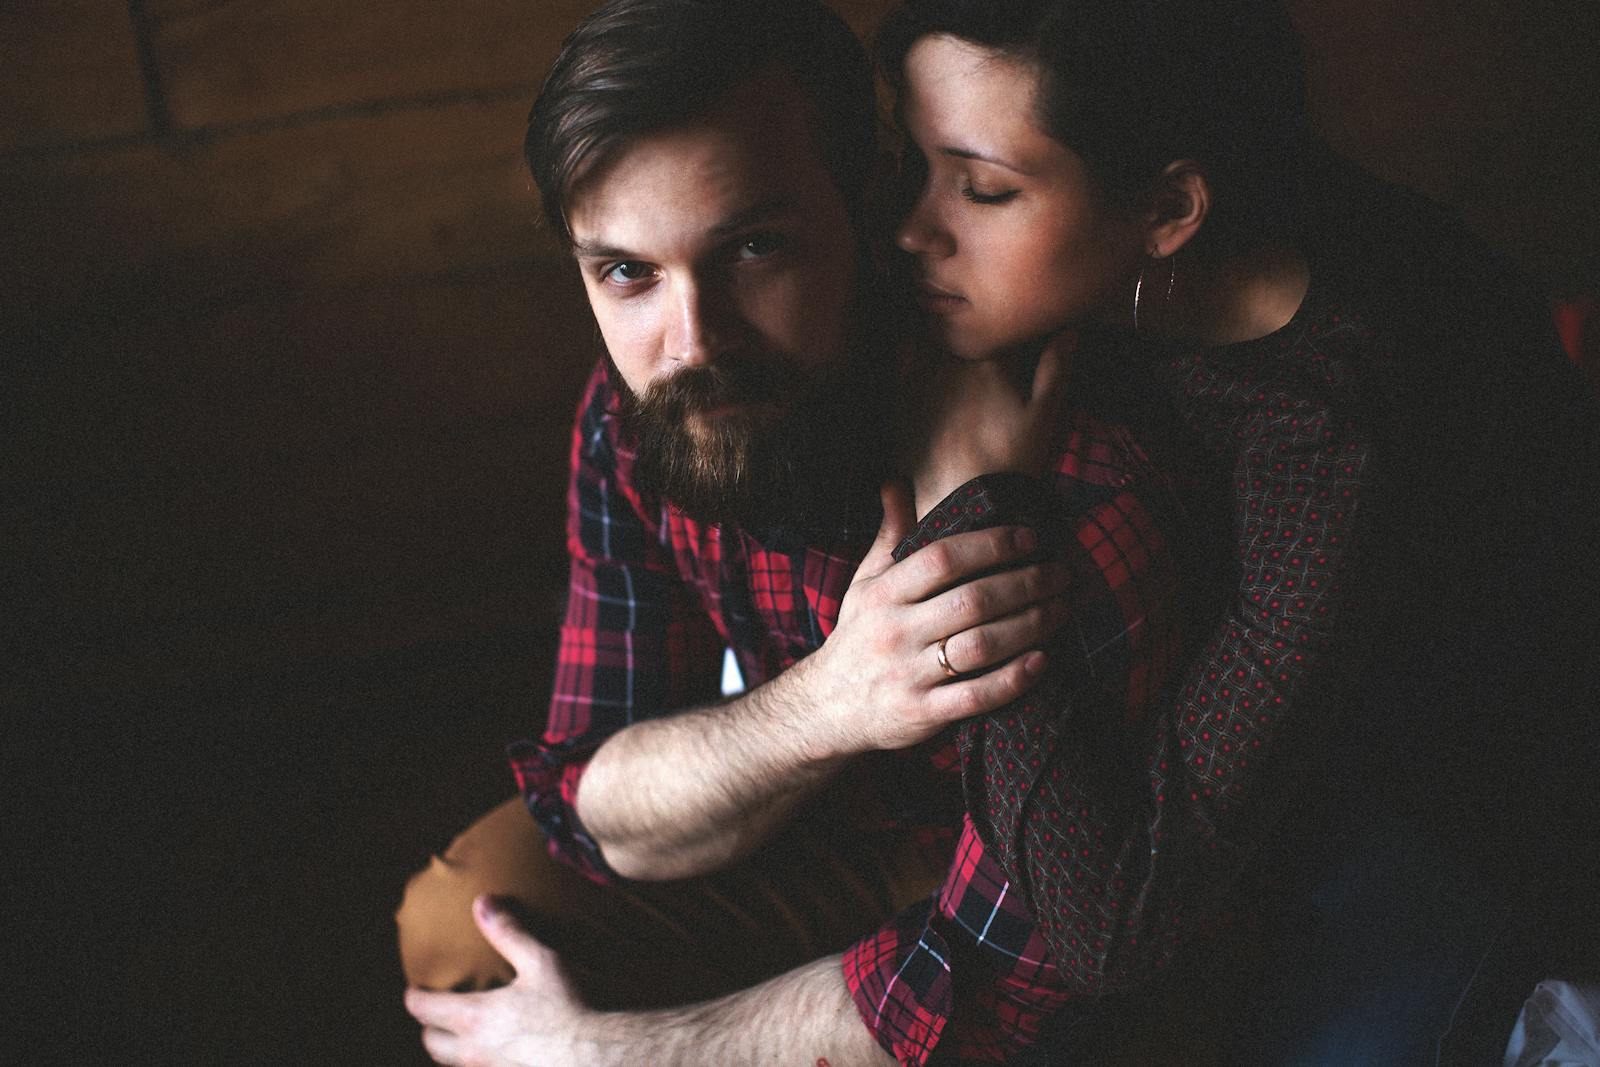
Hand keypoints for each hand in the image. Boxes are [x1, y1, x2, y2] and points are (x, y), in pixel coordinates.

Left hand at [405, 896, 605, 1066]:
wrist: (594, 1054)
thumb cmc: (567, 1007)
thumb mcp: (540, 961)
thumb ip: (509, 933)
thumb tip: (482, 903)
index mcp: (475, 1017)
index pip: (426, 1010)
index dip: (415, 998)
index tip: (413, 991)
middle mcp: (475, 1050)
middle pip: (432, 1045)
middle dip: (428, 1029)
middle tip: (434, 1015)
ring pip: (455, 1064)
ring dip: (452, 1049)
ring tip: (464, 1034)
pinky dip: (479, 1062)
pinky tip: (498, 1051)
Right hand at [788, 481, 1069, 757]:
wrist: (828, 708)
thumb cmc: (858, 636)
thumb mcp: (864, 583)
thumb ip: (889, 535)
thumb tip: (896, 482)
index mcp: (883, 594)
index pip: (943, 559)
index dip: (992, 545)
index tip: (1030, 539)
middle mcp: (894, 631)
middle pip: (972, 600)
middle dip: (1025, 584)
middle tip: (1060, 574)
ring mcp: (909, 674)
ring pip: (980, 646)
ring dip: (1030, 626)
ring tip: (1061, 610)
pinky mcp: (923, 713)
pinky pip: (977, 696)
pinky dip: (1014, 678)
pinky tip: (1042, 660)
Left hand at [906, 335, 1072, 515]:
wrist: (963, 501)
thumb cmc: (1011, 460)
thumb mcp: (1044, 415)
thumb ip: (1056, 366)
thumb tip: (1072, 327)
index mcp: (994, 361)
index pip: (1004, 327)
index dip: (1011, 326)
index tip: (1017, 326)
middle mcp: (956, 361)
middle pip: (967, 327)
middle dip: (975, 324)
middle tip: (982, 328)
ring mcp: (924, 377)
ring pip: (933, 332)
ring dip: (943, 328)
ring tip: (952, 333)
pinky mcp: (901, 396)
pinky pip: (902, 355)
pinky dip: (911, 344)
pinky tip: (918, 344)